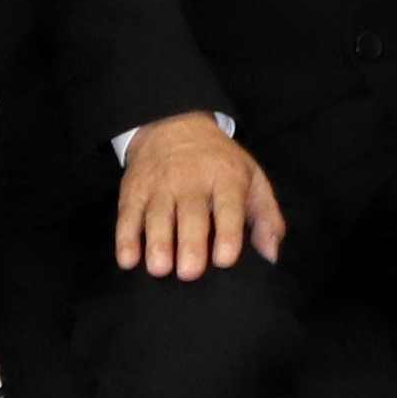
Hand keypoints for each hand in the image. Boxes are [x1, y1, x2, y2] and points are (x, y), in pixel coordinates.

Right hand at [114, 112, 284, 282]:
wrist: (175, 125)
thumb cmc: (219, 164)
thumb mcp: (252, 178)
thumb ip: (266, 217)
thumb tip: (271, 255)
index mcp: (225, 178)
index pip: (228, 206)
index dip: (227, 233)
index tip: (224, 259)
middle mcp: (191, 181)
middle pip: (190, 214)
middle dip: (190, 243)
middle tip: (190, 273)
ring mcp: (160, 185)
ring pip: (157, 216)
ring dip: (157, 242)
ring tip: (160, 269)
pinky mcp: (133, 191)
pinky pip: (128, 215)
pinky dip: (125, 238)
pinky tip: (127, 260)